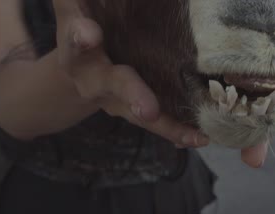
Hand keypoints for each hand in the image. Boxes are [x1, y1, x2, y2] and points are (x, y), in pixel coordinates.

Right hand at [52, 0, 208, 147]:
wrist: (80, 69)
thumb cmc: (84, 26)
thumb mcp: (74, 7)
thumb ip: (75, 0)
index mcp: (76, 46)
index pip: (75, 37)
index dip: (80, 37)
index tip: (89, 34)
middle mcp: (93, 78)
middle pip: (112, 85)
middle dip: (132, 94)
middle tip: (147, 110)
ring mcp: (114, 99)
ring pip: (137, 113)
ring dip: (163, 124)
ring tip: (192, 137)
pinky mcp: (133, 110)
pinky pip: (156, 123)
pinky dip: (177, 132)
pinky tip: (200, 138)